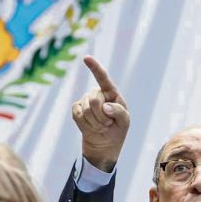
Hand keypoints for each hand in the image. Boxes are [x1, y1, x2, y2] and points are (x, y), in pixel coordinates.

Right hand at [72, 56, 129, 171]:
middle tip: (107, 124)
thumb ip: (119, 112)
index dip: (94, 68)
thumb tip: (105, 106)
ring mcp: (85, 100)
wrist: (104, 144)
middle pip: (94, 100)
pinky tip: (91, 126)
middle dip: (101, 117)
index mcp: (111, 93)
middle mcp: (97, 93)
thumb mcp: (124, 122)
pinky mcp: (76, 109)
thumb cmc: (117, 130)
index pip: (103, 78)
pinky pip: (78, 115)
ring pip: (86, 110)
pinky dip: (86, 124)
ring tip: (101, 126)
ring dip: (95, 123)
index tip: (86, 58)